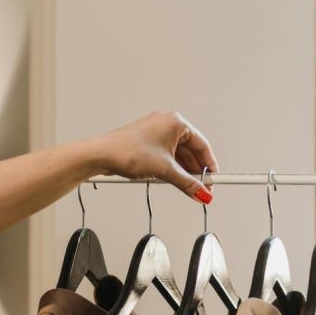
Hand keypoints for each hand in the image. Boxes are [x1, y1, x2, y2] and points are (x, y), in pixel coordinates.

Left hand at [96, 111, 218, 202]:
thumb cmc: (128, 151)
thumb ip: (187, 183)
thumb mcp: (165, 170)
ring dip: (184, 171)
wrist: (101, 154)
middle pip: (191, 150)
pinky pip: (166, 155)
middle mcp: (166, 123)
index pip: (202, 145)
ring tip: (188, 188)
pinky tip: (174, 181)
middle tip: (203, 188)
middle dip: (197, 171)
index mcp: (175, 122)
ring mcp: (155, 132)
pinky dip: (172, 168)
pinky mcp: (146, 142)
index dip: (210, 165)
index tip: (214, 181)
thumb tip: (202, 193)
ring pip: (178, 154)